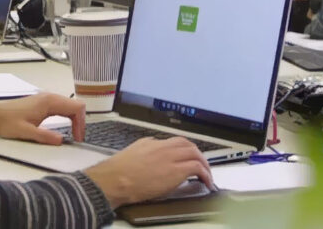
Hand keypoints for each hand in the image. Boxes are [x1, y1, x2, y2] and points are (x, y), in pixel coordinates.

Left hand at [0, 93, 84, 143]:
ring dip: (75, 119)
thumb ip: (44, 136)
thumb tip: (61, 141)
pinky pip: (62, 108)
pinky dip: (68, 117)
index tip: (77, 138)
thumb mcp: (26, 132)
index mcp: (48, 102)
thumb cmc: (7, 122)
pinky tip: (65, 128)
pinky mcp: (43, 103)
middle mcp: (49, 97)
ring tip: (74, 135)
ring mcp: (46, 99)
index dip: (81, 123)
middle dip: (80, 121)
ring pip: (70, 106)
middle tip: (78, 138)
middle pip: (75, 106)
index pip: (76, 108)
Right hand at [85, 137, 214, 208]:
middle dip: (197, 154)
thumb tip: (151, 149)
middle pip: (188, 145)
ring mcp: (170, 158)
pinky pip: (197, 168)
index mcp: (152, 143)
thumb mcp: (132, 152)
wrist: (115, 179)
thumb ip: (145, 148)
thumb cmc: (119, 171)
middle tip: (201, 164)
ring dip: (204, 163)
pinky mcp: (176, 171)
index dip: (185, 149)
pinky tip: (206, 181)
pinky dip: (205, 174)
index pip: (176, 141)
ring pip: (195, 153)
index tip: (188, 156)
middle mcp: (163, 147)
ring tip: (206, 174)